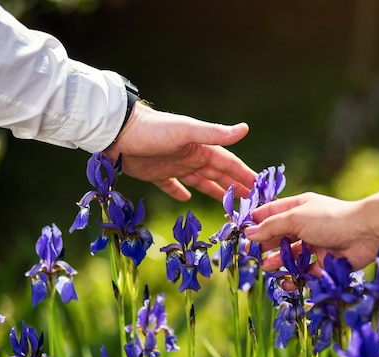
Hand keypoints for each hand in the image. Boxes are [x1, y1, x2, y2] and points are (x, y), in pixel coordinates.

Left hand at [103, 102, 256, 200]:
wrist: (117, 132)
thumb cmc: (153, 130)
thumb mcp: (186, 131)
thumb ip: (214, 133)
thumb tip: (245, 129)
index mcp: (201, 148)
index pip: (229, 164)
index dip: (245, 175)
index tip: (261, 188)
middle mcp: (191, 157)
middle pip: (218, 175)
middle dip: (235, 187)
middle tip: (252, 202)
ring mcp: (174, 166)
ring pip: (200, 181)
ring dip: (214, 191)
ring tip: (228, 204)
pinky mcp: (156, 175)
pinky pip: (172, 186)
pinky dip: (180, 192)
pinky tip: (186, 199)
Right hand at [245, 192, 378, 273]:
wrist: (366, 234)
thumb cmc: (329, 218)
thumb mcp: (295, 218)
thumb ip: (271, 227)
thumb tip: (248, 233)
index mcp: (298, 208)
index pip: (271, 213)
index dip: (255, 223)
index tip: (240, 234)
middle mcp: (305, 225)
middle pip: (279, 236)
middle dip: (264, 246)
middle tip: (250, 256)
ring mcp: (315, 244)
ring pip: (291, 256)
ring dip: (278, 262)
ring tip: (266, 268)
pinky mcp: (324, 263)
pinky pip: (305, 272)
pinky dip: (295, 278)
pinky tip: (285, 282)